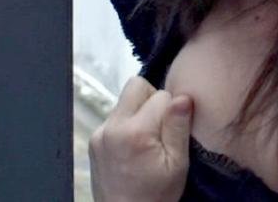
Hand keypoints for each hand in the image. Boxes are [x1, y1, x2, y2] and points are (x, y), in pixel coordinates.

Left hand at [89, 76, 193, 201]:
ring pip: (125, 101)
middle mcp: (112, 127)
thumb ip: (178, 127)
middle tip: (161, 126)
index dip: (173, 109)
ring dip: (139, 112)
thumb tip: (183, 97)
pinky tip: (134, 147)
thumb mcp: (177, 164)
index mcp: (135, 131)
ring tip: (147, 140)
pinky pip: (115, 117)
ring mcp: (99, 133)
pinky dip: (128, 124)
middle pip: (135, 85)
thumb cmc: (155, 196)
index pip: (161, 95)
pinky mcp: (94, 140)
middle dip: (153, 98)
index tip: (174, 130)